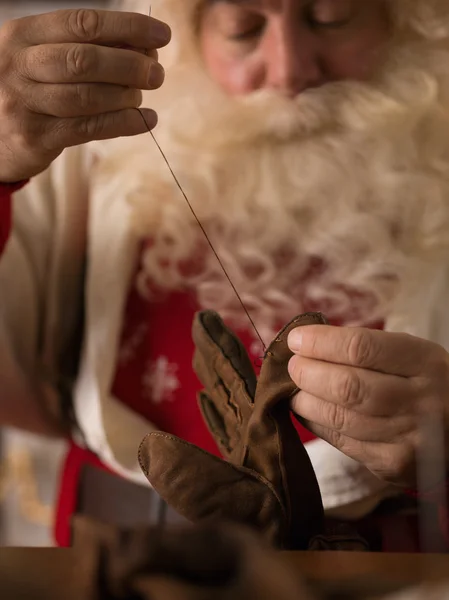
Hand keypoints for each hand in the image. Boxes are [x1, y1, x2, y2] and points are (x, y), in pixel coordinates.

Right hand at [0, 9, 170, 181]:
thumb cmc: (28, 90)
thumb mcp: (42, 59)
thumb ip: (83, 50)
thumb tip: (143, 48)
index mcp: (23, 35)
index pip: (82, 23)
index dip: (127, 28)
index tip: (161, 36)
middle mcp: (20, 65)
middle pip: (85, 60)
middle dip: (130, 65)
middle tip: (157, 73)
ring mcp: (24, 102)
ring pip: (88, 97)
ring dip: (126, 96)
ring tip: (143, 96)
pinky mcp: (35, 137)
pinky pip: (89, 128)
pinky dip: (124, 123)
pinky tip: (146, 120)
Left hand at [287, 325, 448, 487]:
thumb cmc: (425, 383)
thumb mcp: (412, 355)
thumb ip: (366, 348)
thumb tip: (307, 343)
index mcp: (426, 362)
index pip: (361, 348)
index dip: (320, 342)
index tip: (296, 338)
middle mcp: (421, 401)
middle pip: (346, 386)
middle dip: (307, 373)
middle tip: (292, 365)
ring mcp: (408, 438)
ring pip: (338, 417)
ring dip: (304, 400)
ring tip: (294, 388)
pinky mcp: (393, 466)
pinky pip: (341, 442)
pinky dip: (316, 423)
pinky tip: (307, 410)